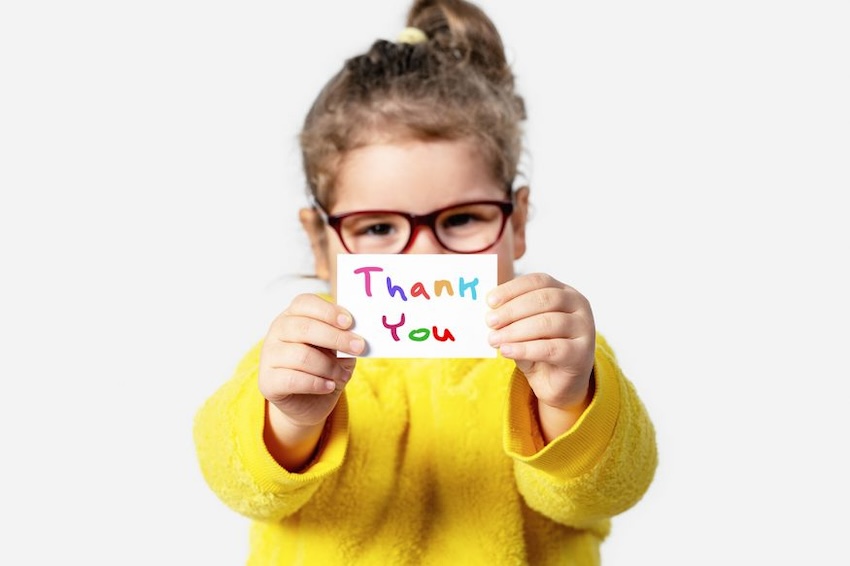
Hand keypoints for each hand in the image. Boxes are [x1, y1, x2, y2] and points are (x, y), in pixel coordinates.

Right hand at [258, 293, 364, 467]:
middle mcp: (277, 332)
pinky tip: (329, 386)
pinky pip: (294, 380)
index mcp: (292, 316)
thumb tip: (358, 338)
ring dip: (329, 367)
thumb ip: (343, 338)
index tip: (350, 322)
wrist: (306, 403)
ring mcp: (269, 356)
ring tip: (342, 375)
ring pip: (302, 356)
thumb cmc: (321, 368)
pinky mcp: (268, 382)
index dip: (328, 311)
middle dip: (336, 338)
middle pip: (304, 327)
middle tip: (359, 347)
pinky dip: (317, 383)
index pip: (305, 303)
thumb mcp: (334, 349)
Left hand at [486, 273, 595, 439]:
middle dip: (512, 310)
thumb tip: (489, 313)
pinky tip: (507, 351)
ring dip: (516, 330)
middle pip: (544, 299)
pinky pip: (552, 348)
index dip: (513, 289)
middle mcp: (578, 306)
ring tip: (494, 339)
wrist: (558, 384)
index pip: (539, 281)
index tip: (489, 301)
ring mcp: (584, 329)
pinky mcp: (582, 354)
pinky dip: (526, 349)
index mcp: (564, 292)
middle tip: (489, 321)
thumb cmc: (539, 350)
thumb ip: (511, 318)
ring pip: (548, 323)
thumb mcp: (523, 329)